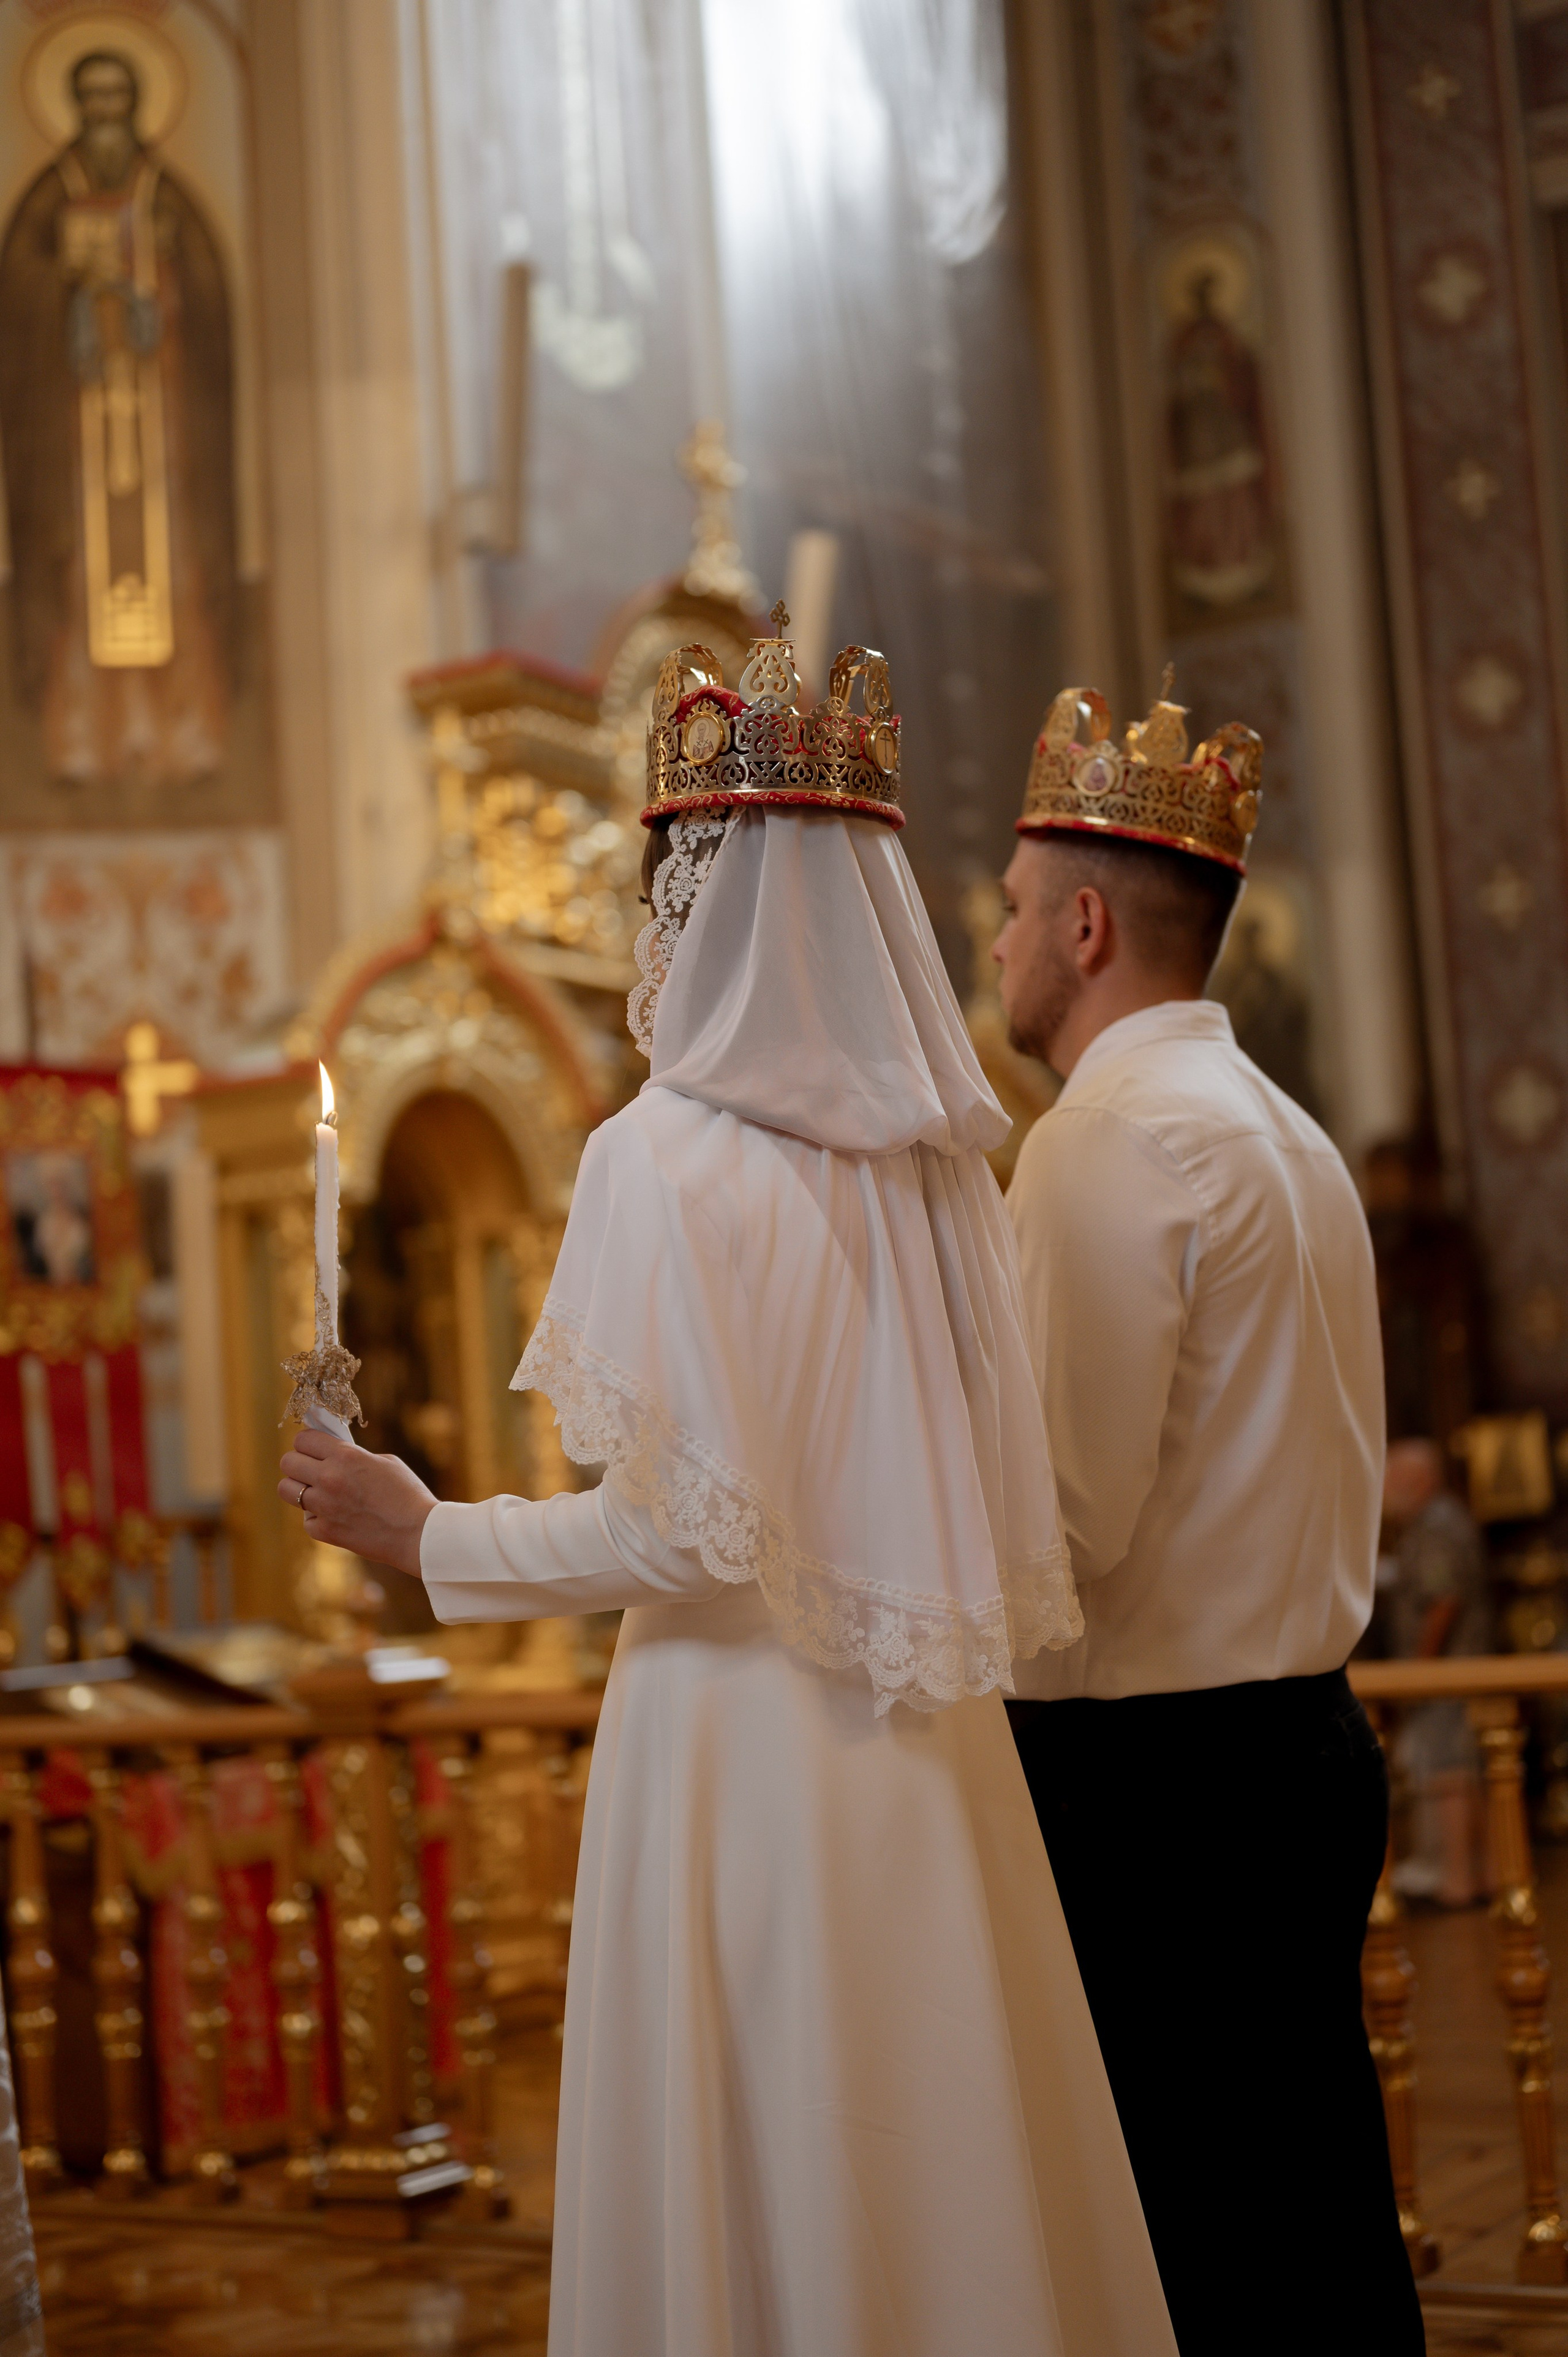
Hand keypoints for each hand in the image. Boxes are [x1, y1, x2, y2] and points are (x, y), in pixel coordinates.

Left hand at [277, 1430, 436, 1578]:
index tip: (314, 1445)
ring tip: (316, 1491)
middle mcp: (329, 1478)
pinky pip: (306, 1519)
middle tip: (312, 1467)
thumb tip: (333, 1456)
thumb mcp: (385, 1462)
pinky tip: (335, 1516)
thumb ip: (354, 1457)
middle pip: (287, 1462)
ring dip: (299, 1488)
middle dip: (298, 1462)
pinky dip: (317, 1517)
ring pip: (286, 1490)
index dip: (307, 1441)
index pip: (303, 1439)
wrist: (419, 1534)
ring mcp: (324, 1507)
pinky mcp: (325, 1532)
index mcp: (345, 1456)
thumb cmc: (408, 1494)